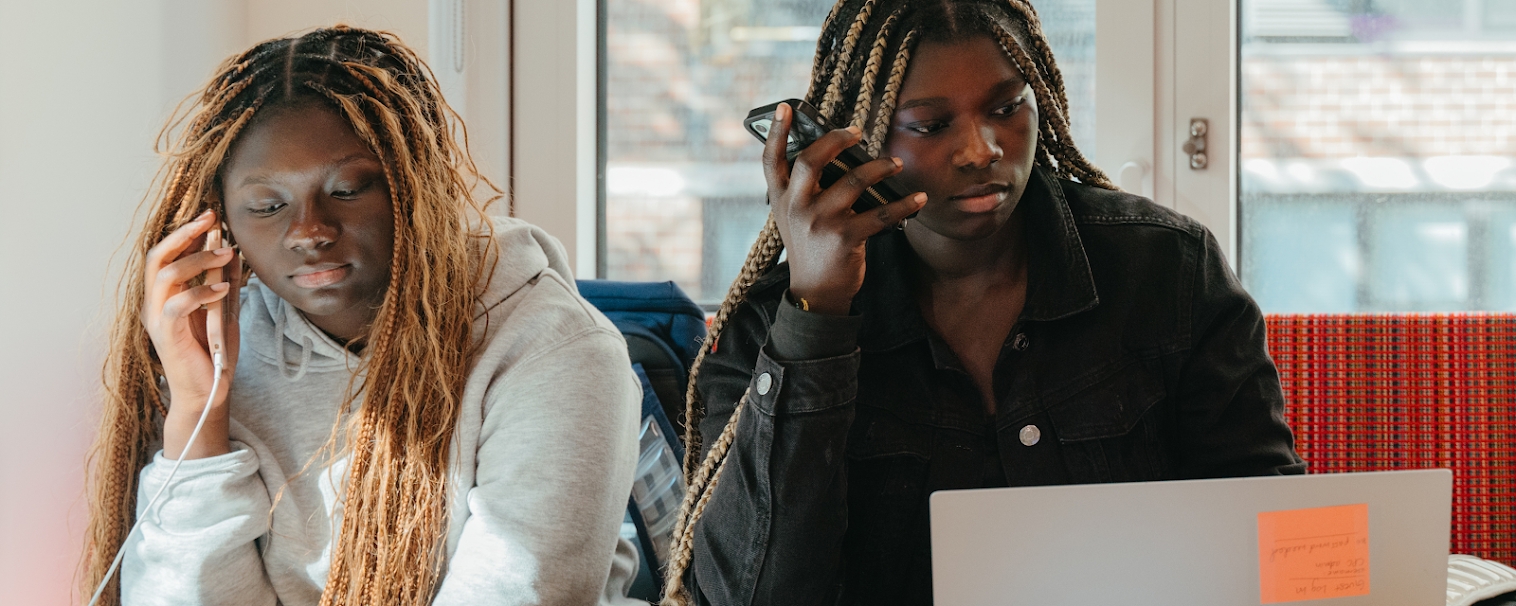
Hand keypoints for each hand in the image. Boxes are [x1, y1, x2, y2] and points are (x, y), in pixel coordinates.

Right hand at [141, 209, 241, 458]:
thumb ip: (225, 283)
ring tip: (226, 253)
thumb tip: (233, 251)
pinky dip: (201, 292)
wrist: (209, 392)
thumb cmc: (214, 352)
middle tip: (212, 220)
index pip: (166, 254)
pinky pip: (177, 305)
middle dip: (184, 234)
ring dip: (197, 259)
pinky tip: (224, 288)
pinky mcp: (167, 336)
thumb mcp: (225, 310)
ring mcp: (158, 319)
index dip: (185, 232)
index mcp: (165, 295)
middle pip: (157, 256)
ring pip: (164, 275)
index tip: (211, 215)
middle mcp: (155, 303)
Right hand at [763, 103, 926, 314]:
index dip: (777, 132)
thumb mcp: (794, 219)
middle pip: (811, 160)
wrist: (816, 293)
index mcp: (781, 200)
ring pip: (853, 181)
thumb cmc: (810, 248)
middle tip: (858, 132)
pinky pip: (881, 213)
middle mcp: (796, 208)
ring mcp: (820, 222)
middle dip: (837, 140)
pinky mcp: (844, 239)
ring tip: (896, 164)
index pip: (770, 161)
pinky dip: (905, 204)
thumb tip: (833, 155)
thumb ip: (803, 191)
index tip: (787, 107)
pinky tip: (919, 199)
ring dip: (880, 168)